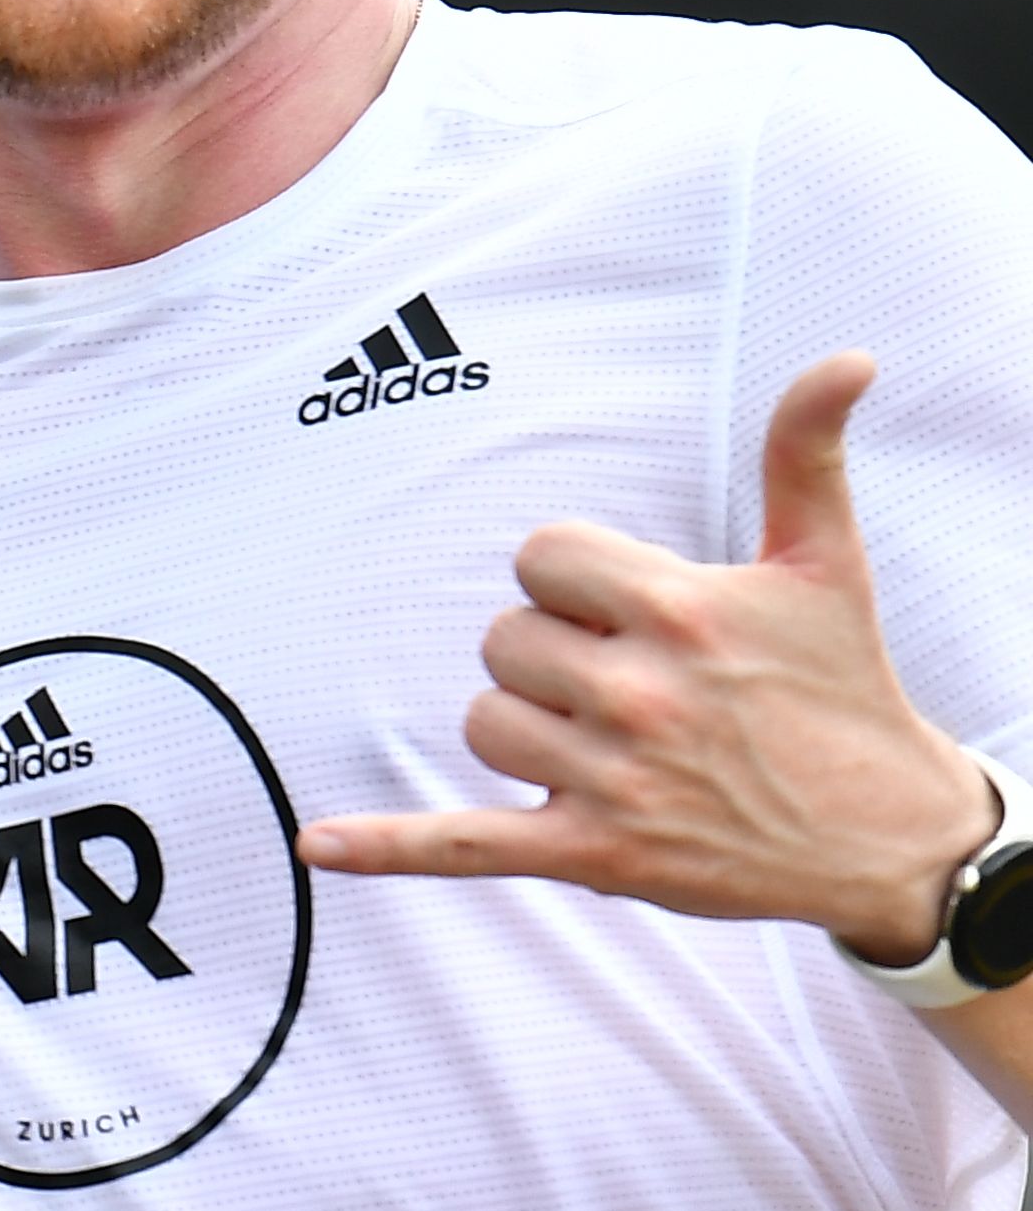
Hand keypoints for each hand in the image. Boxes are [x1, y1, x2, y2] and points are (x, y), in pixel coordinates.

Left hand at [301, 352, 999, 957]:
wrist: (892, 836)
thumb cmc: (844, 685)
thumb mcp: (828, 564)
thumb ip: (805, 452)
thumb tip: (846, 357)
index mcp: (679, 611)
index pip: (539, 558)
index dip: (576, 581)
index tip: (636, 610)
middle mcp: (638, 693)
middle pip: (503, 639)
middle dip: (557, 656)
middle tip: (644, 685)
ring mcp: (611, 778)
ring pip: (484, 719)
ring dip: (530, 727)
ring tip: (618, 742)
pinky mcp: (593, 852)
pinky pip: (463, 843)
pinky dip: (390, 846)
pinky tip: (318, 843)